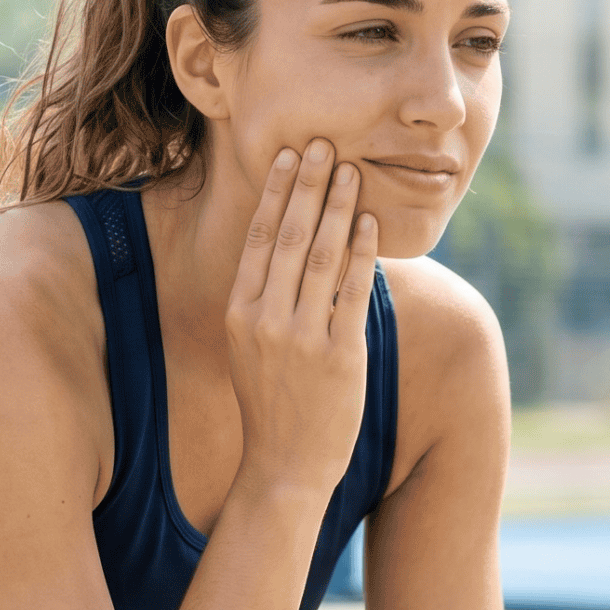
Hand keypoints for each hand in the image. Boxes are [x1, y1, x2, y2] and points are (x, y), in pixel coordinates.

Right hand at [226, 140, 380, 501]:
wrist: (284, 466)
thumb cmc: (271, 402)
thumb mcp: (248, 348)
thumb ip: (261, 300)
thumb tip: (282, 246)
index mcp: (240, 314)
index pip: (259, 239)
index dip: (275, 193)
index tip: (288, 156)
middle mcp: (265, 320)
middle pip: (289, 236)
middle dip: (308, 185)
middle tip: (322, 143)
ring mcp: (302, 338)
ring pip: (322, 256)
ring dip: (338, 207)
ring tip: (350, 170)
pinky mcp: (339, 356)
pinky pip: (353, 292)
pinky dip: (362, 252)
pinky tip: (370, 222)